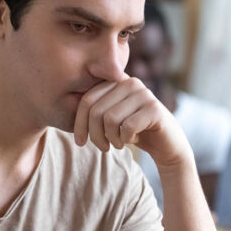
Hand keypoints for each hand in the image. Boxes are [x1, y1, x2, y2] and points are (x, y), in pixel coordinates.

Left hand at [73, 77, 191, 168]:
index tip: (79, 142)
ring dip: (111, 139)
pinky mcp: (154, 108)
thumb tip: (64, 111)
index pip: (87, 100)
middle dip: (95, 135)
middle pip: (96, 110)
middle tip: (103, 147)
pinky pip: (126, 127)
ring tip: (118, 143)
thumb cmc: (133, 132)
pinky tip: (132, 140)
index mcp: (116, 82)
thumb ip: (94, 112)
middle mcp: (130, 82)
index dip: (79, 123)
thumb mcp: (110, 120)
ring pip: (110, 119)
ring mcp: (144, 93)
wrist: (166, 145)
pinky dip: (125, 140)